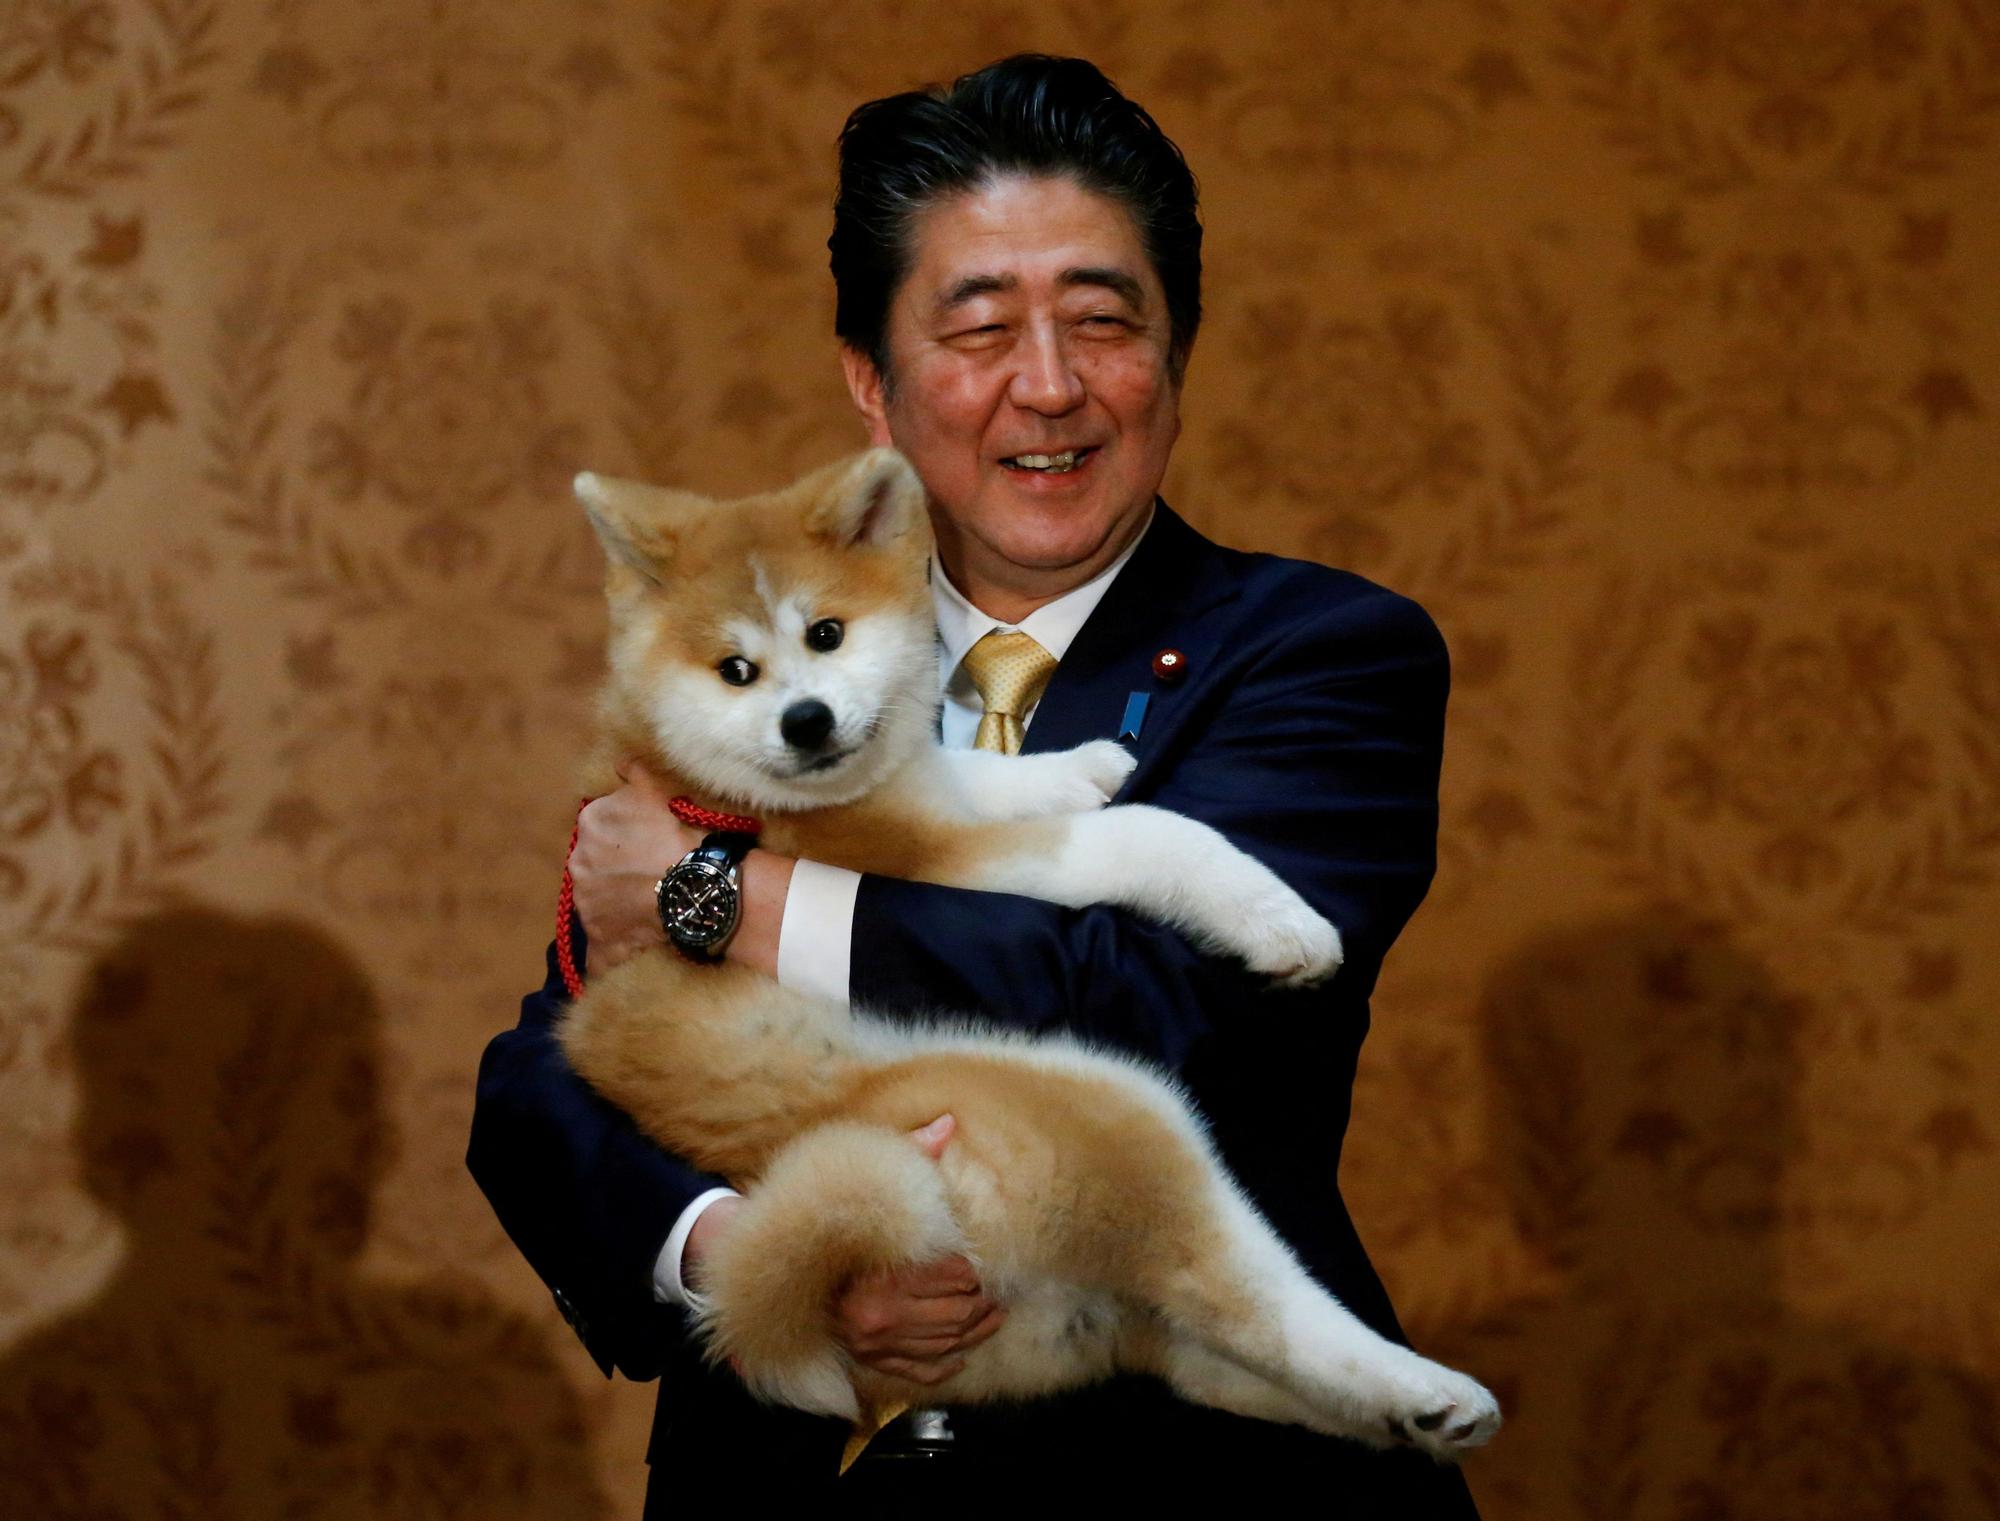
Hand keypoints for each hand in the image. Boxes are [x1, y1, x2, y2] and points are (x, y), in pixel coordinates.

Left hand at [569, 759, 700, 970]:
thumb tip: (620, 763)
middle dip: (616, 871)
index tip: (647, 843)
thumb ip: (634, 772)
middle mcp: (579, 863)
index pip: (600, 828)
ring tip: (652, 907)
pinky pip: (601, 951)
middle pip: (595, 866)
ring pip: (598, 903)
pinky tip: (633, 950)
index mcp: (591, 823)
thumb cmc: (681, 832)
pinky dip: (613, 951)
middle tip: (651, 875)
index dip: (625, 836)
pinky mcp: (601, 940)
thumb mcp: (659, 788)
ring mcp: (587, 904)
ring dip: (617, 906)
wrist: (698, 884)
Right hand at [829, 1114, 1003, 1386]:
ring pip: (940, 1346)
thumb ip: (909, 1155)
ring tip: (993, 1318)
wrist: (770, 1267)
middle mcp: (874, 1319)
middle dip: (980, 1307)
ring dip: (973, 1334)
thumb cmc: (825, 1222)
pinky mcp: (865, 1361)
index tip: (978, 1266)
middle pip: (950, 1317)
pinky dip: (942, 1365)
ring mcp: (869, 1346)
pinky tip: (960, 1354)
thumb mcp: (864, 1183)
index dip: (969, 1274)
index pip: (945, 1279)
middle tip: (997, 1295)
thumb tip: (947, 1124)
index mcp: (878, 1278)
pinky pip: (915, 1372)